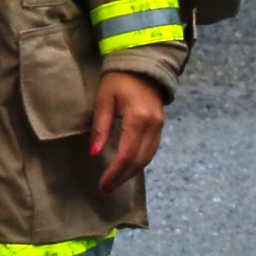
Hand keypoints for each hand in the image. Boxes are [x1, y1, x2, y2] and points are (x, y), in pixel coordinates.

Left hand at [89, 70, 167, 191]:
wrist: (142, 67)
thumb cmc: (117, 81)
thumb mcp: (103, 101)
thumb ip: (100, 128)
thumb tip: (94, 153)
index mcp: (138, 119)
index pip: (126, 154)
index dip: (114, 172)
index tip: (102, 184)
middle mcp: (153, 126)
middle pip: (139, 160)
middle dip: (122, 177)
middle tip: (106, 188)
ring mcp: (160, 127)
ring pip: (148, 158)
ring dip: (131, 172)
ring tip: (114, 182)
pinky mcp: (161, 126)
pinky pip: (151, 150)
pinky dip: (139, 162)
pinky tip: (127, 168)